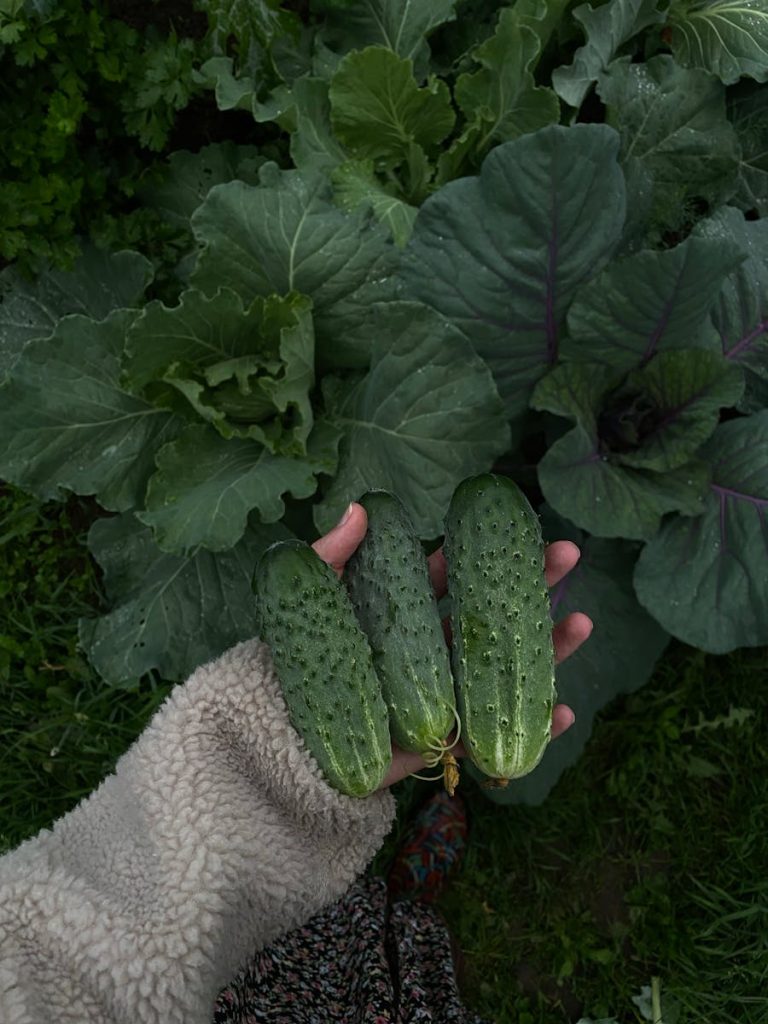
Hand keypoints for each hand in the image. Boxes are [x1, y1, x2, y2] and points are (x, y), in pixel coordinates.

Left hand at [313, 502, 592, 789]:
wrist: (275, 738)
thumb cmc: (293, 663)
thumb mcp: (310, 602)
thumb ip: (331, 557)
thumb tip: (362, 508)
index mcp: (401, 615)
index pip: (453, 578)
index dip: (488, 554)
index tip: (525, 528)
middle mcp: (427, 651)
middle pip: (489, 617)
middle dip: (532, 588)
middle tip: (569, 558)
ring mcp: (438, 696)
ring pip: (502, 670)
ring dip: (545, 649)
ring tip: (581, 625)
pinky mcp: (439, 741)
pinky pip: (491, 734)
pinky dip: (529, 727)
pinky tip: (564, 712)